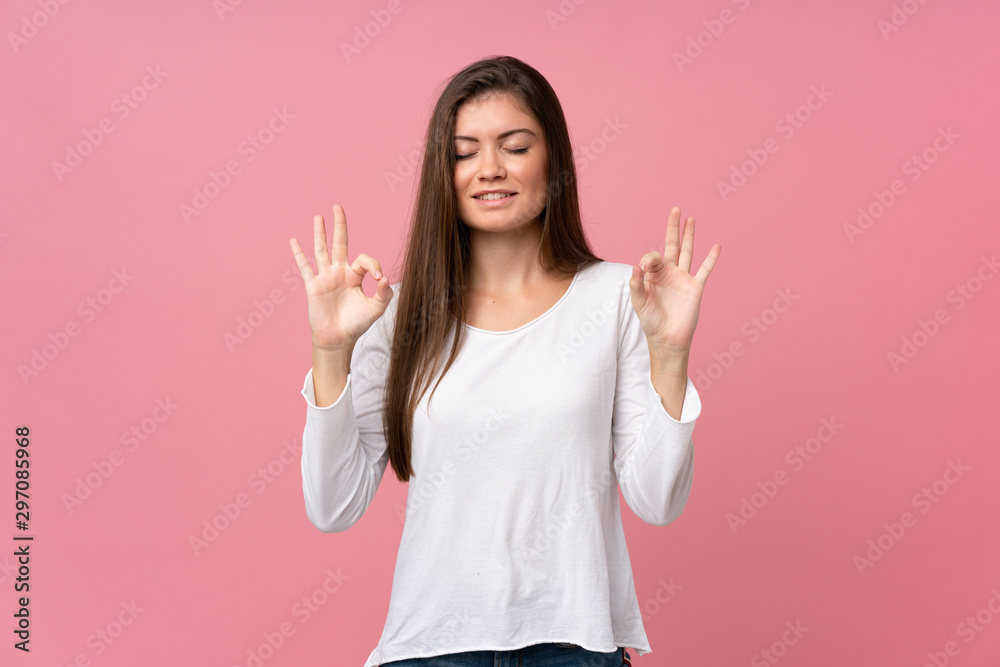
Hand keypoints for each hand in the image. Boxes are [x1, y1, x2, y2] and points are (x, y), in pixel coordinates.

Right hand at [289, 204, 392, 350]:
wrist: (338, 339)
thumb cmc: (356, 324)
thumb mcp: (376, 309)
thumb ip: (384, 294)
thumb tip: (384, 278)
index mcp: (355, 276)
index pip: (363, 259)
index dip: (373, 265)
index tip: (379, 278)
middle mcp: (339, 273)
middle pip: (339, 243)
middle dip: (339, 225)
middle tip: (338, 206)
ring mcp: (325, 278)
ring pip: (321, 251)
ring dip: (319, 233)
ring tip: (318, 216)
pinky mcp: (313, 286)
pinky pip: (305, 267)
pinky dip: (299, 254)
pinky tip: (294, 240)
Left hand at [628, 206, 719, 354]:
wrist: (667, 338)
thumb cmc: (651, 321)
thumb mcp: (638, 302)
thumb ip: (636, 284)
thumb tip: (636, 265)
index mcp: (653, 275)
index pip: (653, 257)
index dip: (648, 259)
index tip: (644, 268)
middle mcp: (669, 273)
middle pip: (672, 245)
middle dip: (673, 227)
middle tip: (675, 209)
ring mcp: (683, 278)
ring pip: (687, 252)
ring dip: (689, 235)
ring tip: (691, 218)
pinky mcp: (696, 287)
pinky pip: (705, 270)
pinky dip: (711, 258)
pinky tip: (716, 245)